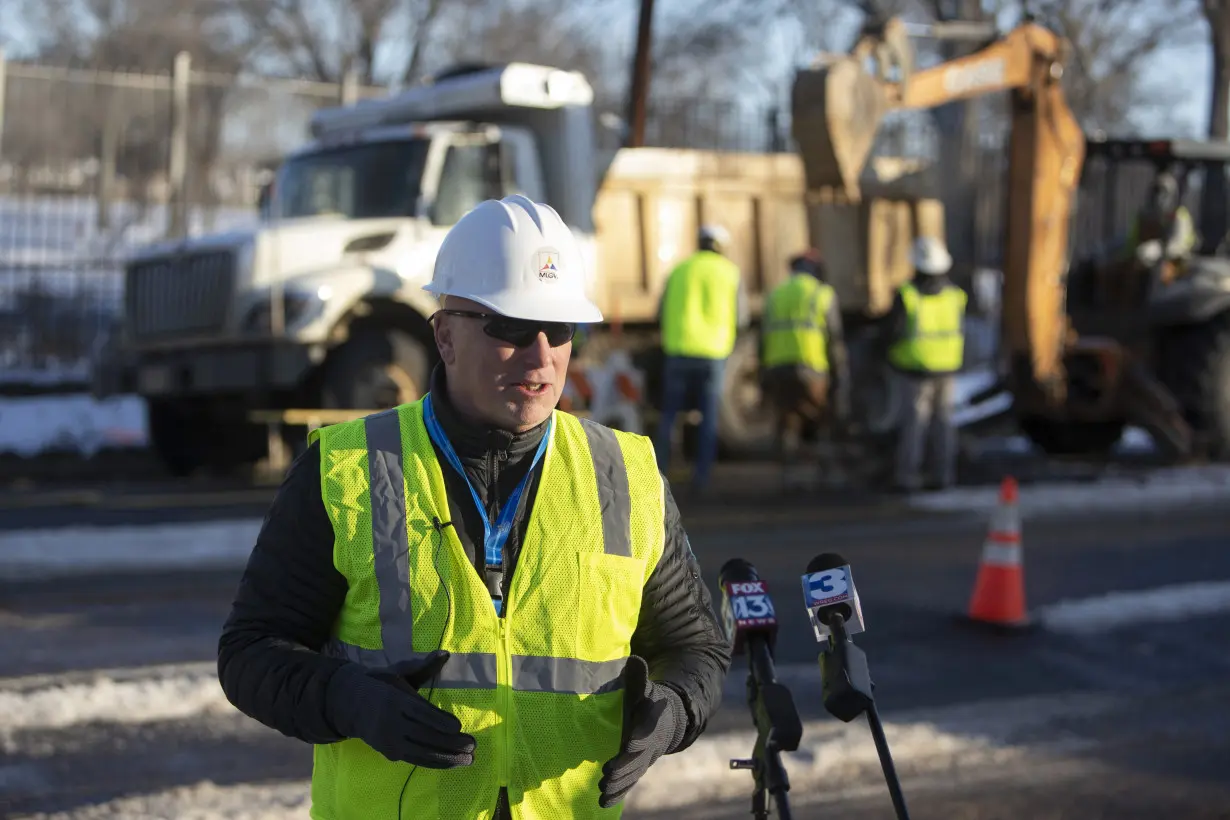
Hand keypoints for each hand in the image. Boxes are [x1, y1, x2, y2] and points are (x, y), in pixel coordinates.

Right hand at [325, 649, 475, 768]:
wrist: (349, 705)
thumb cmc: (382, 684)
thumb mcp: (399, 672)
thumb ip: (423, 666)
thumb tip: (445, 653)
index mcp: (395, 699)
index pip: (420, 713)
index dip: (439, 721)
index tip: (458, 726)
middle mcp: (391, 722)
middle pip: (424, 735)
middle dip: (450, 743)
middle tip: (473, 745)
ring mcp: (389, 741)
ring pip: (422, 752)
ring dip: (448, 758)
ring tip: (469, 759)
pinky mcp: (391, 753)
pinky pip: (417, 760)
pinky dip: (436, 763)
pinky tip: (453, 763)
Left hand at [598, 656, 686, 808]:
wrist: (667, 721)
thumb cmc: (650, 702)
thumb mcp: (646, 688)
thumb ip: (639, 677)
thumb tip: (635, 659)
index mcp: (652, 723)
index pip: (647, 731)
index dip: (640, 737)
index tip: (630, 744)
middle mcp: (649, 745)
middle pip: (638, 759)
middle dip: (624, 768)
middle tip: (608, 775)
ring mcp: (644, 759)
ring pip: (632, 774)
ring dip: (618, 784)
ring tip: (602, 791)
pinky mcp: (636, 768)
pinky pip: (628, 783)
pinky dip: (617, 794)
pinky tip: (603, 803)